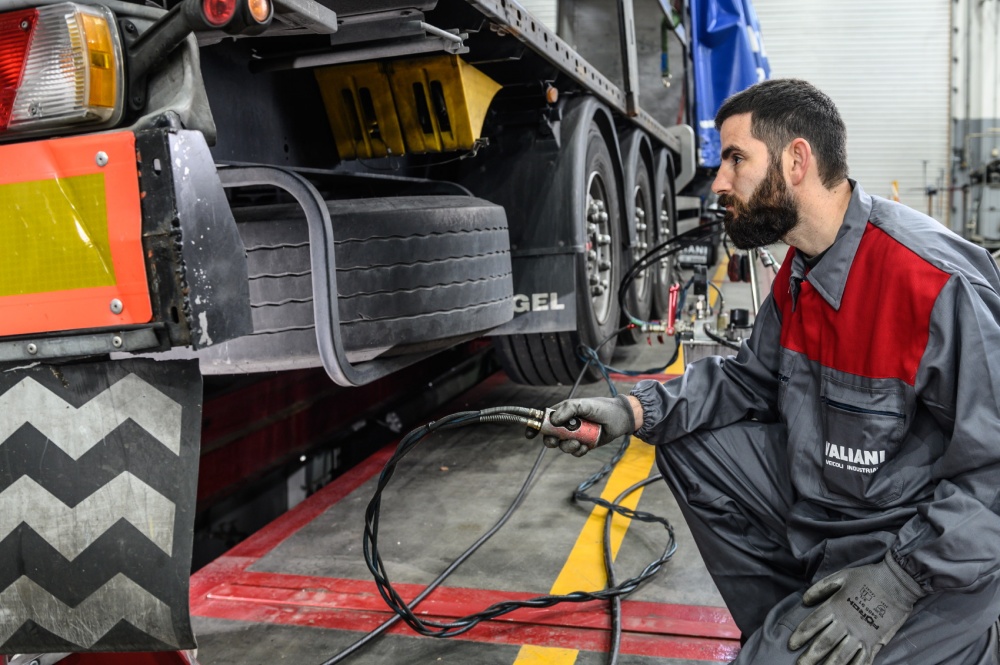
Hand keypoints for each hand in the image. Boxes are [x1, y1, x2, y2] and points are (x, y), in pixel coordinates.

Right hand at [542, 395, 635, 455]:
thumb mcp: (583, 404)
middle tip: (555, 442)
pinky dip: (578, 451)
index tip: (529, 434)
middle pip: (550, 436)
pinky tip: (585, 446)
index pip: (545, 419)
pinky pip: (575, 452)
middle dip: (551, 441)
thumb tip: (553, 421)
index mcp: (563, 413)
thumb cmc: (601, 407)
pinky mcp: (584, 445)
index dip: (535, 426)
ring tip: (578, 443)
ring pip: (563, 446)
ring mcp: (575, 435)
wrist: (620, 418)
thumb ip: (568, 410)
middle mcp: (567, 425)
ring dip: (568, 447)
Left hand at [788, 553, 924, 664]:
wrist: (897, 582)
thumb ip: (821, 588)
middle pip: (824, 643)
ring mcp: (861, 635)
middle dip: (810, 656)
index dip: (801, 635)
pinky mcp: (875, 642)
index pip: (813, 624)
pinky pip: (863, 660)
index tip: (791, 645)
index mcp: (835, 607)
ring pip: (841, 655)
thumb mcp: (841, 576)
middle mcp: (846, 623)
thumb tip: (804, 600)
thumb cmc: (867, 577)